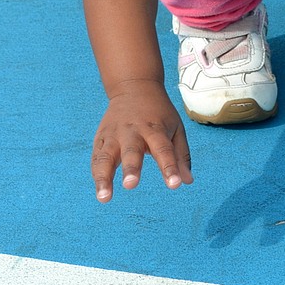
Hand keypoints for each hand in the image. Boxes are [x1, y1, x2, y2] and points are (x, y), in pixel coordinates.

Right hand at [91, 80, 193, 201]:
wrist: (134, 87)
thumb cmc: (159, 114)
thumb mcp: (176, 127)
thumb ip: (181, 155)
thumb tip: (187, 181)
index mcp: (155, 128)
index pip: (164, 149)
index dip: (170, 167)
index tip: (175, 185)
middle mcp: (132, 130)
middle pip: (132, 150)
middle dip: (131, 167)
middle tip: (131, 185)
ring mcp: (114, 134)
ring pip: (106, 156)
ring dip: (103, 177)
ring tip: (104, 197)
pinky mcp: (100, 138)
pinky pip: (96, 158)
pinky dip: (97, 174)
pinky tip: (100, 191)